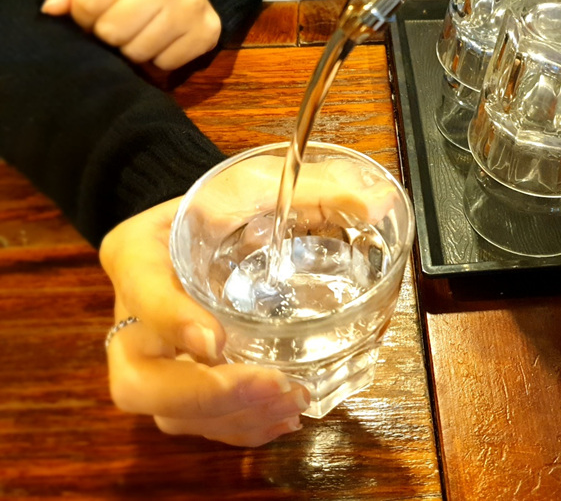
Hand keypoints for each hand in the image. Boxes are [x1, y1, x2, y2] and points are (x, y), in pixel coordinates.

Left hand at [42, 0, 220, 70]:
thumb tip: (53, 9)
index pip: (87, 3)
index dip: (84, 16)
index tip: (96, 13)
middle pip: (113, 31)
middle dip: (109, 36)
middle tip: (120, 27)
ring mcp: (193, 7)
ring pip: (138, 52)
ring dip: (132, 50)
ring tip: (141, 34)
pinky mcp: (208, 33)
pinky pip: (165, 64)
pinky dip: (159, 59)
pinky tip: (163, 41)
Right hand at [99, 198, 309, 446]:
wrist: (198, 225)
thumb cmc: (223, 203)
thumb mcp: (257, 183)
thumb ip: (311, 191)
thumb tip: (378, 203)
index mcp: (138, 255)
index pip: (142, 290)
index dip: (171, 322)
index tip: (217, 339)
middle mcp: (133, 318)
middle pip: (138, 380)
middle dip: (205, 395)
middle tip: (274, 383)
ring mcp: (154, 358)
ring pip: (169, 413)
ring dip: (233, 416)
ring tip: (295, 402)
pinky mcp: (178, 382)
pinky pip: (195, 423)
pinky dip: (240, 426)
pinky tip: (284, 416)